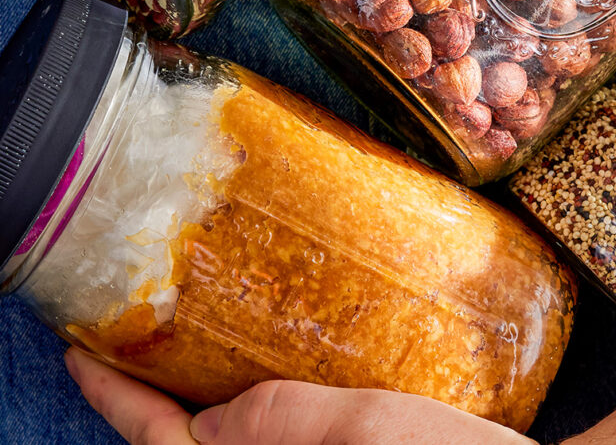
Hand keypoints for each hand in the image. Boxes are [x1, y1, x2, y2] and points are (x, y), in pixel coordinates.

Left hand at [64, 348, 535, 444]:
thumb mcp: (372, 429)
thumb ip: (284, 419)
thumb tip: (217, 414)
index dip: (116, 404)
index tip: (82, 356)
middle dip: (149, 411)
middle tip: (132, 346)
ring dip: (197, 419)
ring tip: (188, 358)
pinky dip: (246, 429)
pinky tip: (259, 388)